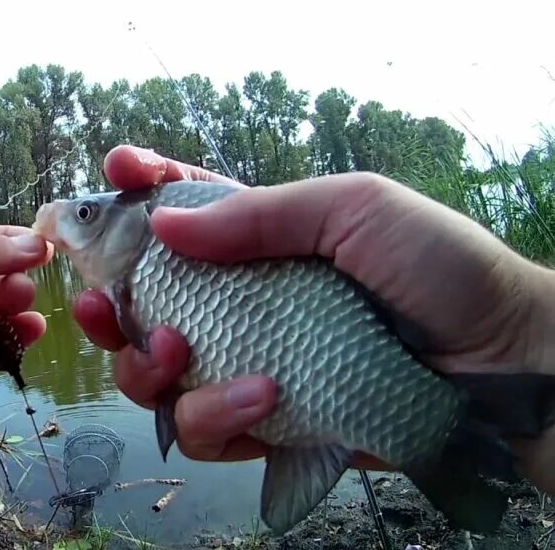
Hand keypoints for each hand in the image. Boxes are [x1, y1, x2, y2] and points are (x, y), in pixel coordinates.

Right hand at [73, 145, 554, 484]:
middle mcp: (237, 304)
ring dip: (148, 368)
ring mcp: (242, 365)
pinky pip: (203, 430)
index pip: (177, 213)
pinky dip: (215, 417)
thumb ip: (260, 213)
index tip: (117, 174)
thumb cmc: (437, 268)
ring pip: (153, 376)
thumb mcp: (353, 210)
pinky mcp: (262, 422)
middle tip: (102, 304)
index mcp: (256, 241)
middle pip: (138, 306)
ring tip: (179, 355)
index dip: (137, 191)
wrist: (501, 360)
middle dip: (106, 305)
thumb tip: (161, 224)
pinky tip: (261, 398)